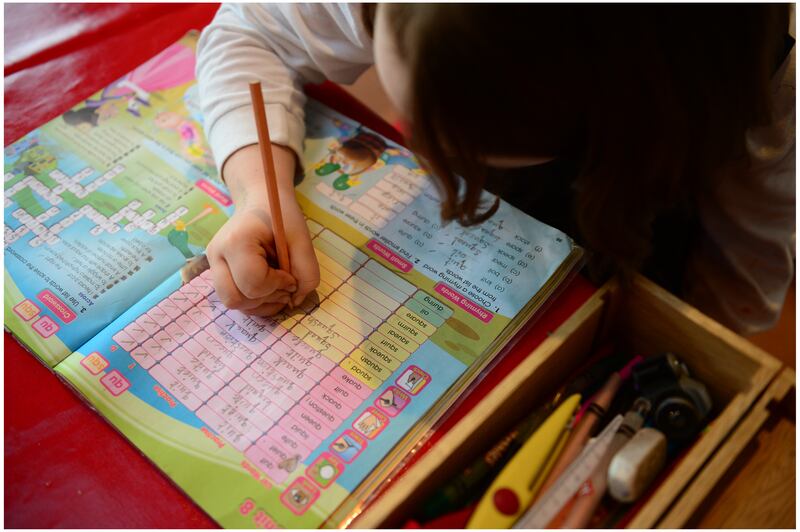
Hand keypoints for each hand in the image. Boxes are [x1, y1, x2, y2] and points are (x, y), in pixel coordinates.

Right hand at [206, 144, 319, 314]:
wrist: (260, 203)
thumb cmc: (281, 217)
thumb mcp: (302, 239)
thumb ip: (307, 271)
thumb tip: (295, 301)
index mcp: (236, 241)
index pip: (254, 282)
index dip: (278, 285)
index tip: (290, 274)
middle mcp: (217, 255)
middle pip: (236, 299)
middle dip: (266, 298)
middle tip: (285, 284)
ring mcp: (213, 265)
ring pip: (234, 304)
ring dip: (261, 303)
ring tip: (278, 287)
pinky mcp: (217, 273)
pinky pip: (235, 300)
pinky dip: (255, 302)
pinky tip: (269, 289)